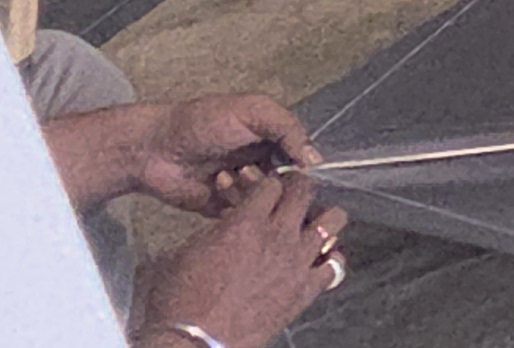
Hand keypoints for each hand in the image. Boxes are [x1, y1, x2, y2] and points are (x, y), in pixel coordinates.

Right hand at [133, 170, 344, 347]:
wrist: (193, 343)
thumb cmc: (177, 301)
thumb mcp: (183, 253)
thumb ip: (212, 231)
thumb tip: (223, 225)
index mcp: (244, 223)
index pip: (271, 183)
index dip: (267, 182)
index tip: (264, 188)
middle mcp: (277, 235)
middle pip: (304, 191)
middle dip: (298, 186)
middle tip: (291, 193)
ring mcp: (297, 262)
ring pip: (333, 219)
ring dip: (323, 217)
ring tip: (311, 223)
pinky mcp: (306, 290)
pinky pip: (336, 265)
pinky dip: (331, 259)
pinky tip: (320, 260)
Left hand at [135, 95, 318, 214]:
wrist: (153, 150)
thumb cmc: (203, 124)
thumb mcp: (252, 111)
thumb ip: (288, 129)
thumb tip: (316, 161)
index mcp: (273, 139)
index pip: (304, 158)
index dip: (306, 167)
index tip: (303, 173)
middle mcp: (263, 165)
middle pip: (289, 184)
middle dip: (279, 183)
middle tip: (258, 173)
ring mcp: (243, 189)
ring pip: (267, 202)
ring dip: (251, 189)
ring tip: (228, 174)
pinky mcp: (224, 210)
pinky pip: (244, 217)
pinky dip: (236, 206)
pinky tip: (217, 187)